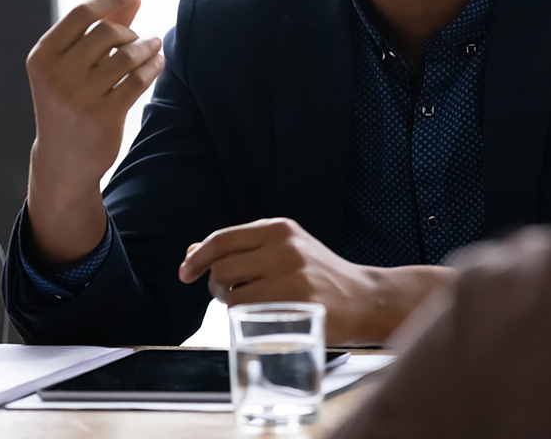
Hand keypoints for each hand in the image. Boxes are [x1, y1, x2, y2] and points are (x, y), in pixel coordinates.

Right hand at [25, 0, 163, 261]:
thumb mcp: (73, 64)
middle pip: (106, 32)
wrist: (63, 158)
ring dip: (147, 48)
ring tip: (153, 47)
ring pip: (126, 56)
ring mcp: (79, 97)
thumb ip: (102, 27)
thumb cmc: (71, 99)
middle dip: (129, 31)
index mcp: (42, 56)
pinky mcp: (103, 116)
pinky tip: (158, 64)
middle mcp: (56, 75)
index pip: (81, 14)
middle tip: (139, 39)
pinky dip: (153, 67)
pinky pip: (138, 80)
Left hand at [178, 218, 375, 344]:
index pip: (223, 239)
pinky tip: (265, 318)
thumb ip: (242, 249)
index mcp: (279, 229)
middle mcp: (284, 247)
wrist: (364, 298)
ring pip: (232, 296)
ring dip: (232, 306)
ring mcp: (292, 276)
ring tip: (254, 306)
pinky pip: (250, 316)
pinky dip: (247, 320)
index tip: (185, 272)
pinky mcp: (298, 304)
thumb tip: (191, 252)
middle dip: (217, 286)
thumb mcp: (283, 250)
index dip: (198, 257)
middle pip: (222, 269)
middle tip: (232, 294)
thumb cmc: (317, 276)